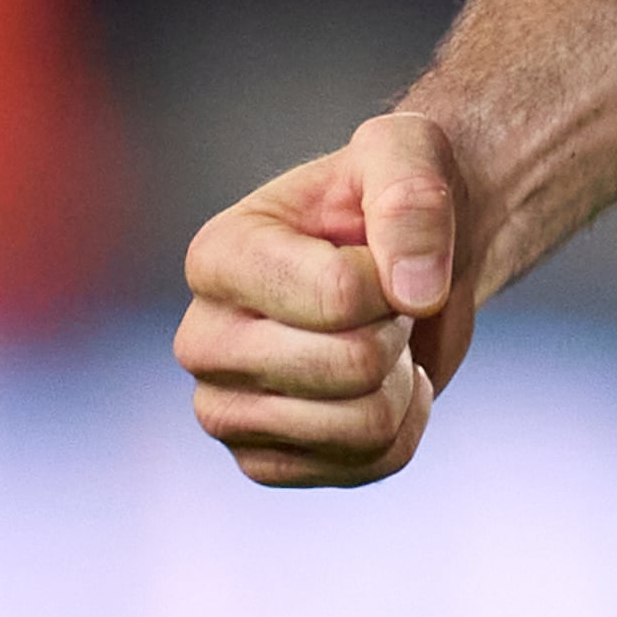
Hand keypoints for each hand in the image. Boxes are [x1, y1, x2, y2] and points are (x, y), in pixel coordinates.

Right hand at [173, 110, 476, 485]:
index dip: (395, 277)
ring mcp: (224, 408)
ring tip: (380, 339)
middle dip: (399, 329)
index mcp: (217, 257)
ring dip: (403, 379)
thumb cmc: (398, 192)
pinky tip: (383, 384)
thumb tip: (415, 293)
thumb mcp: (410, 152)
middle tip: (384, 301)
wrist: (414, 251)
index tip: (383, 253)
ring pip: (361, 426)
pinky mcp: (263, 459)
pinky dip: (405, 423)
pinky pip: (368, 464)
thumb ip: (413, 198)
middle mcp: (201, 339)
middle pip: (350, 367)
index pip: (338, 296)